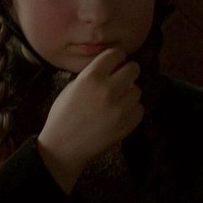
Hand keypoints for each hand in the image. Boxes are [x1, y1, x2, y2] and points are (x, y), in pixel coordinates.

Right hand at [37, 48, 142, 192]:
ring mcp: (120, 108)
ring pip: (137, 90)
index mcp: (91, 78)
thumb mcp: (72, 87)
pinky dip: (132, 109)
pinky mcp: (128, 124)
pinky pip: (139, 109)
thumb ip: (92, 75)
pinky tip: (120, 113)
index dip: (117, 56)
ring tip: (118, 99)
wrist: (64, 146)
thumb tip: (112, 67)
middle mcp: (108, 90)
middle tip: (123, 77)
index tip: (118, 60)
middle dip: (128, 71)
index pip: (115, 55)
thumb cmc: (63, 115)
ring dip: (129, 92)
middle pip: (133, 69)